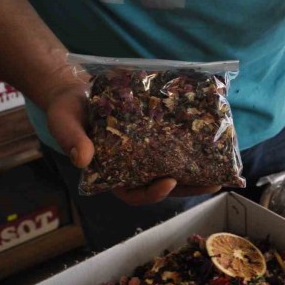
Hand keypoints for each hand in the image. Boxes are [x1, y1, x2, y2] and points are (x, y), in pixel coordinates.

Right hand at [43, 82, 220, 205]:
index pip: (134, 193)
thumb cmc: (66, 112)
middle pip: (162, 185)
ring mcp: (144, 153)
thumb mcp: (63, 123)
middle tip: (212, 182)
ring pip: (173, 168)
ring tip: (220, 168)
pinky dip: (190, 145)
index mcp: (110, 174)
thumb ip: (71, 140)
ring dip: (196, 171)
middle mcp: (131, 167)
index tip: (169, 181)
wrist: (76, 91)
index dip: (153, 193)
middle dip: (188, 186)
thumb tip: (83, 160)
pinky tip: (208, 140)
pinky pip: (173, 145)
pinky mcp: (153, 135)